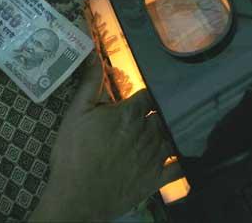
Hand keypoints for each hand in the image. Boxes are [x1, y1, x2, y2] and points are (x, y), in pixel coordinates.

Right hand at [29, 57, 180, 221]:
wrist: (77, 195)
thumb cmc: (73, 152)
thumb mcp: (76, 113)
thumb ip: (90, 84)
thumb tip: (95, 56)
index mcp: (129, 114)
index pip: (146, 96)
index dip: (142, 96)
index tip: (136, 98)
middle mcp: (147, 132)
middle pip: (158, 116)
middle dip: (151, 114)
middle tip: (140, 118)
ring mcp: (154, 157)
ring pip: (168, 137)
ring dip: (162, 134)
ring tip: (153, 135)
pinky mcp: (156, 179)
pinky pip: (177, 168)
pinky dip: (178, 161)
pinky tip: (175, 159)